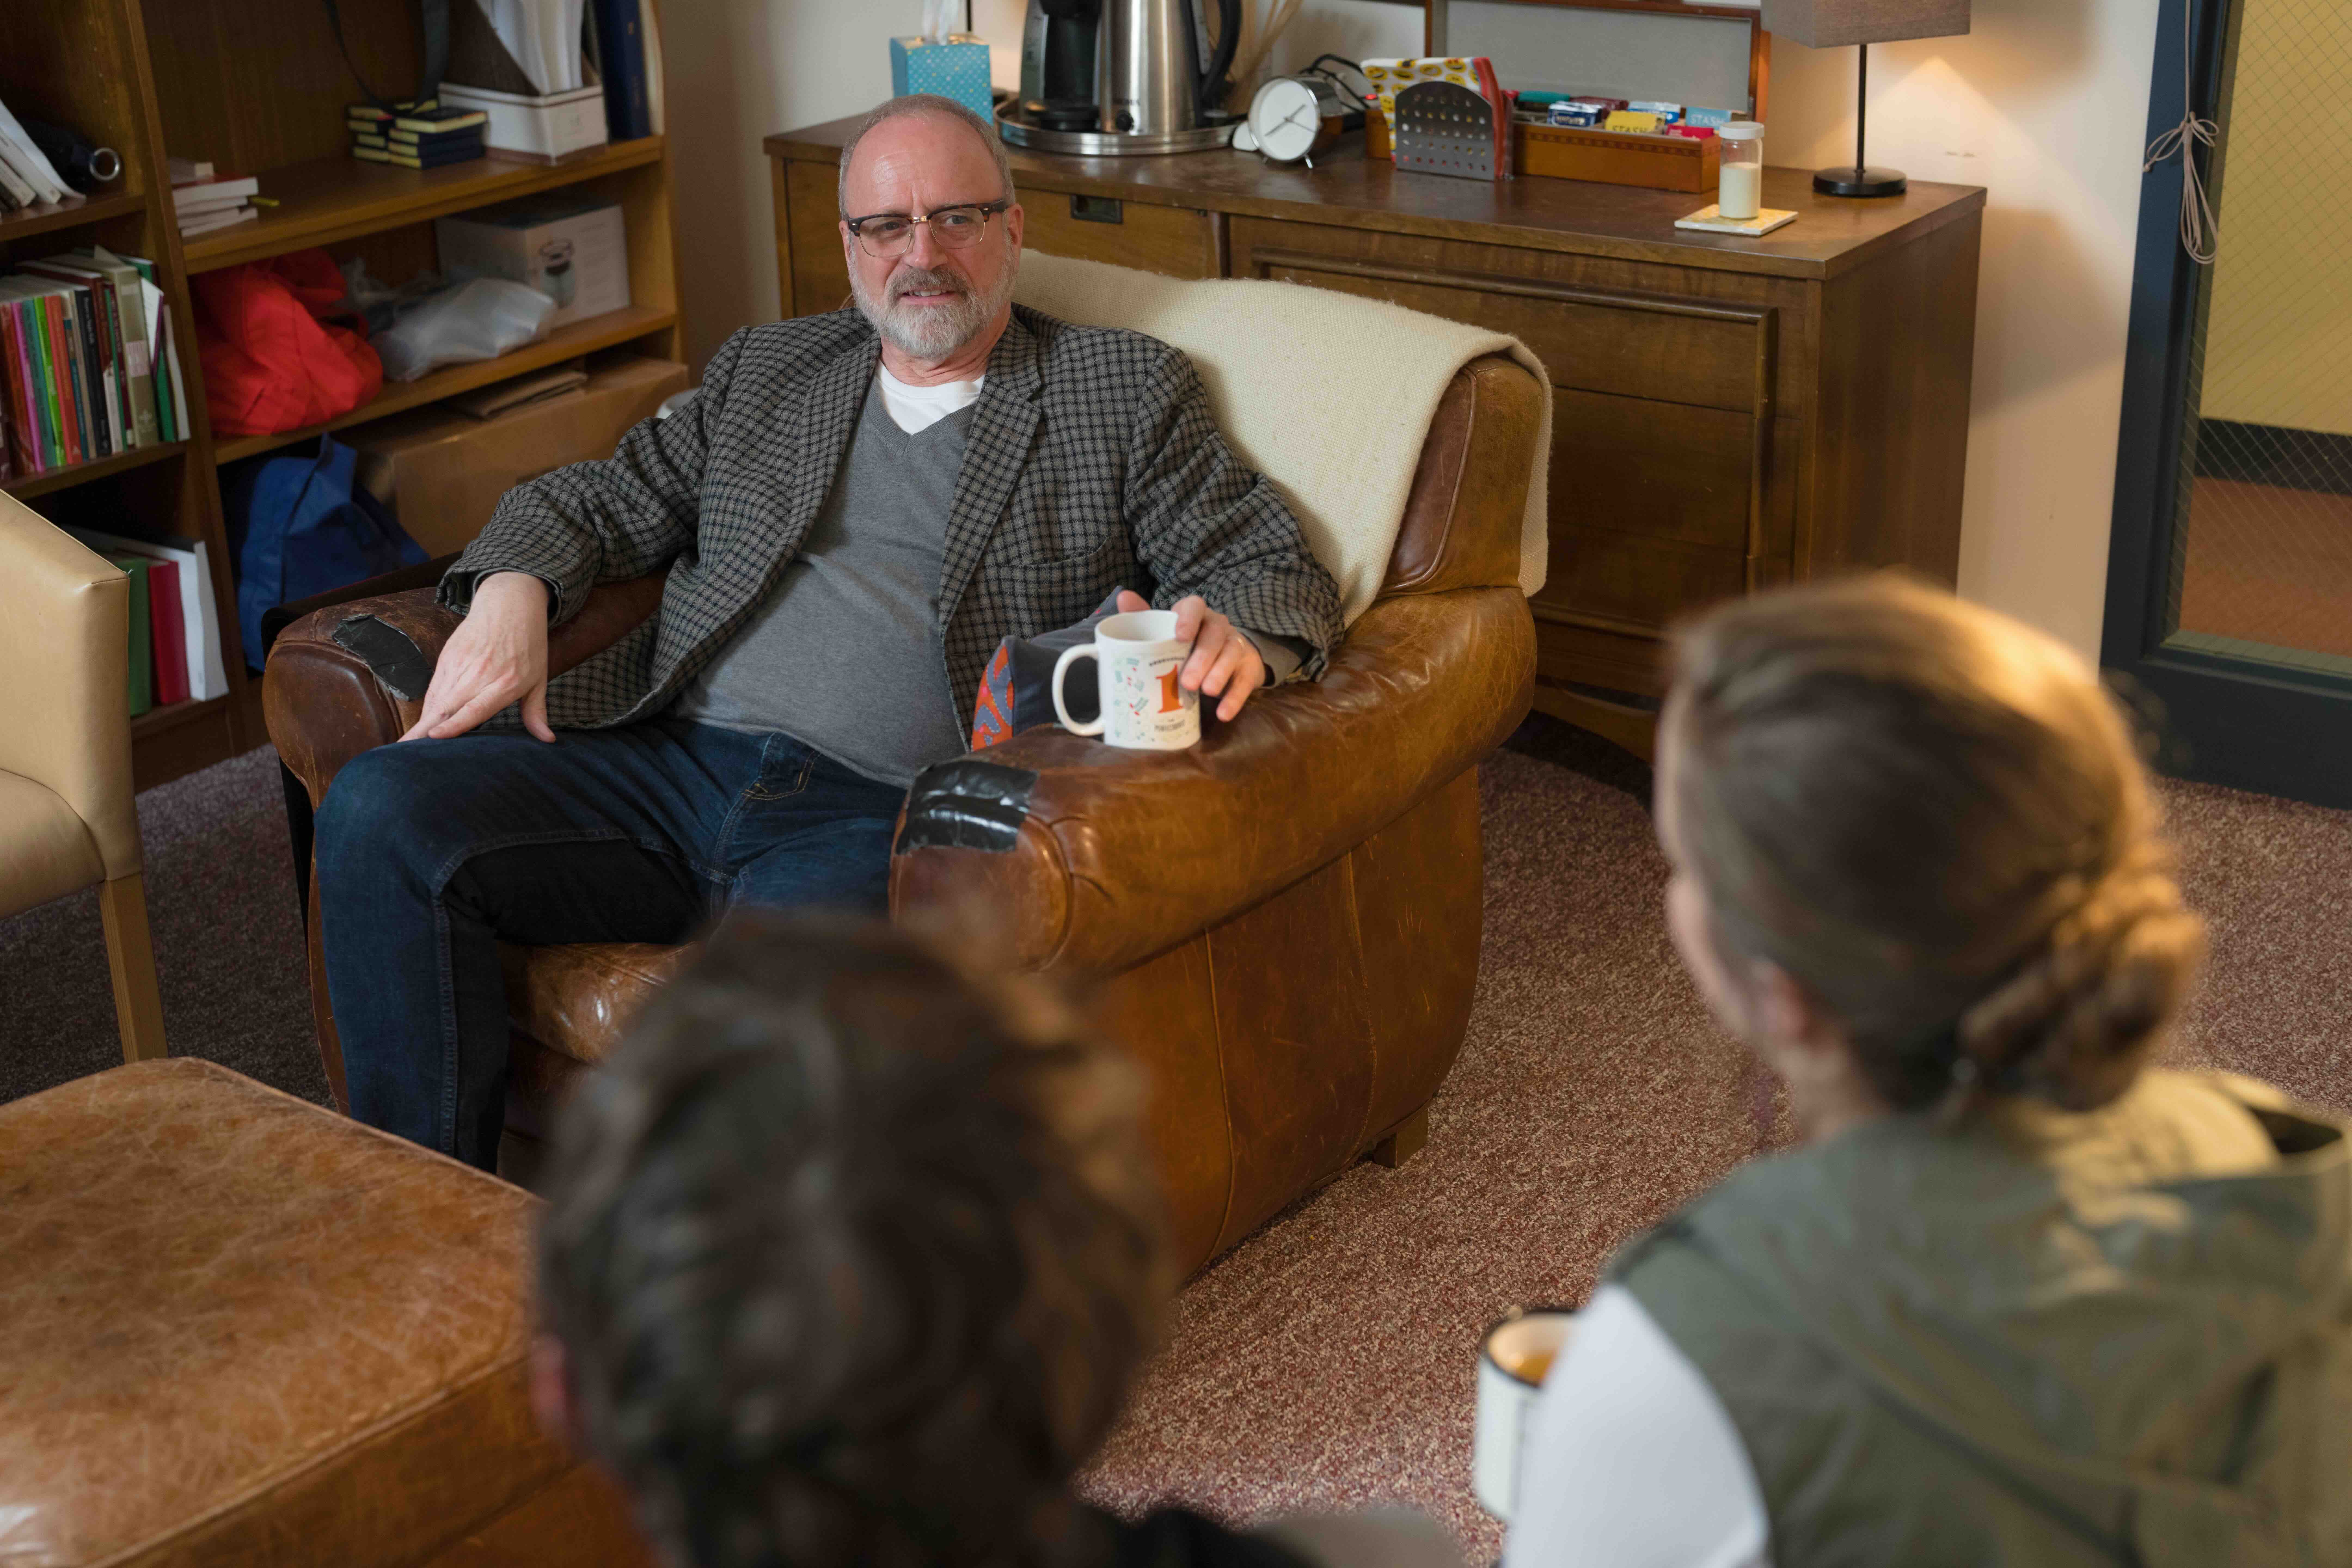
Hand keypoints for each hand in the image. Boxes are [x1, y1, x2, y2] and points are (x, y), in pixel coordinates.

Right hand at [401, 572, 554, 742]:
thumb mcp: (538, 678)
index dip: (454, 724)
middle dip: (423, 730)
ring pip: (436, 699)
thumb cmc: (528, 645)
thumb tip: (548, 740)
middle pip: (446, 707)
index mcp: (505, 682)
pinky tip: (422, 724)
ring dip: (421, 722)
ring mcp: (459, 665)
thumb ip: (537, 712)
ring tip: (407, 746)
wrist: (509, 604)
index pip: (475, 709)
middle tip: (404, 752)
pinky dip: (428, 707)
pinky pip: (434, 687)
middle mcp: (479, 675)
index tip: (434, 737)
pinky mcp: (447, 657)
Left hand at [1116, 590, 1264, 722]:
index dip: (1188, 619)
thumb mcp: (1166, 633)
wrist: (1227, 660)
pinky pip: (1245, 680)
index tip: (1179, 636)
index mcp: (1196, 615)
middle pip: (1214, 635)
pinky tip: (1223, 713)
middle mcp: (1218, 626)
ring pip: (1232, 653)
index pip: (1194, 606)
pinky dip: (1235, 697)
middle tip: (1187, 681)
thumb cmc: (1188, 646)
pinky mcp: (1249, 667)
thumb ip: (1145, 618)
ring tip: (1207, 692)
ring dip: (1219, 673)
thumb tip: (1122, 598)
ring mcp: (1236, 645)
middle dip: (1201, 658)